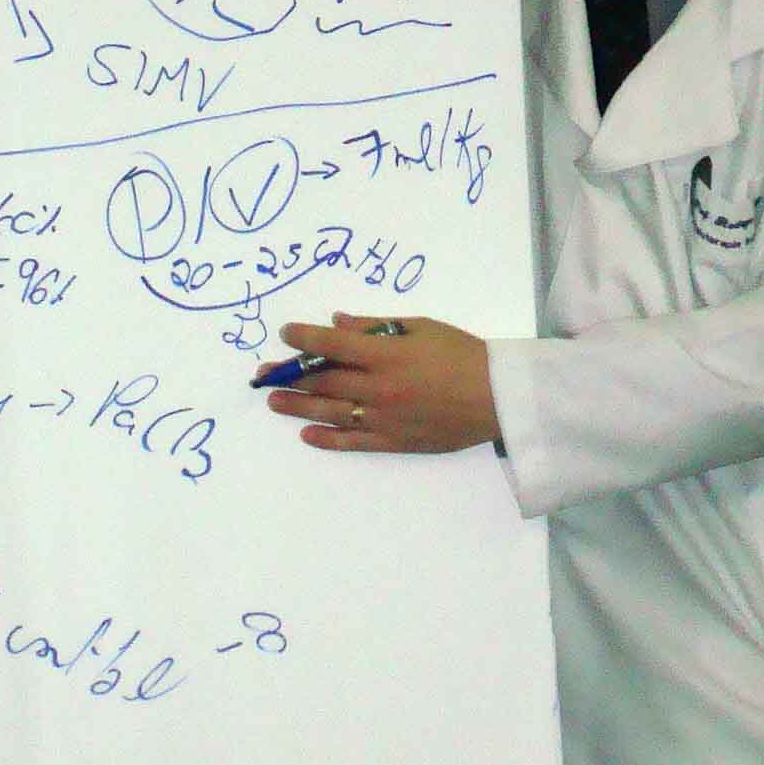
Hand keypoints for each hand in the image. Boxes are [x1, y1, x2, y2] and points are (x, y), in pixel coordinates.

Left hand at [262, 311, 499, 452]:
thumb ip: (376, 327)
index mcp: (386, 355)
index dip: (304, 338)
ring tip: (274, 402)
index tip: (286, 333)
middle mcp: (378, 388)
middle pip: (322, 381)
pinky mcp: (394, 441)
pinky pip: (352, 442)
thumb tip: (337, 322)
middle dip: (289, 376)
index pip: (332, 345)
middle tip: (264, 374)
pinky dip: (327, 439)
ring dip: (297, 407)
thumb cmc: (462, 353)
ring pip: (329, 412)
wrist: (498, 397)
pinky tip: (307, 434)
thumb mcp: (421, 327)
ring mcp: (384, 417)